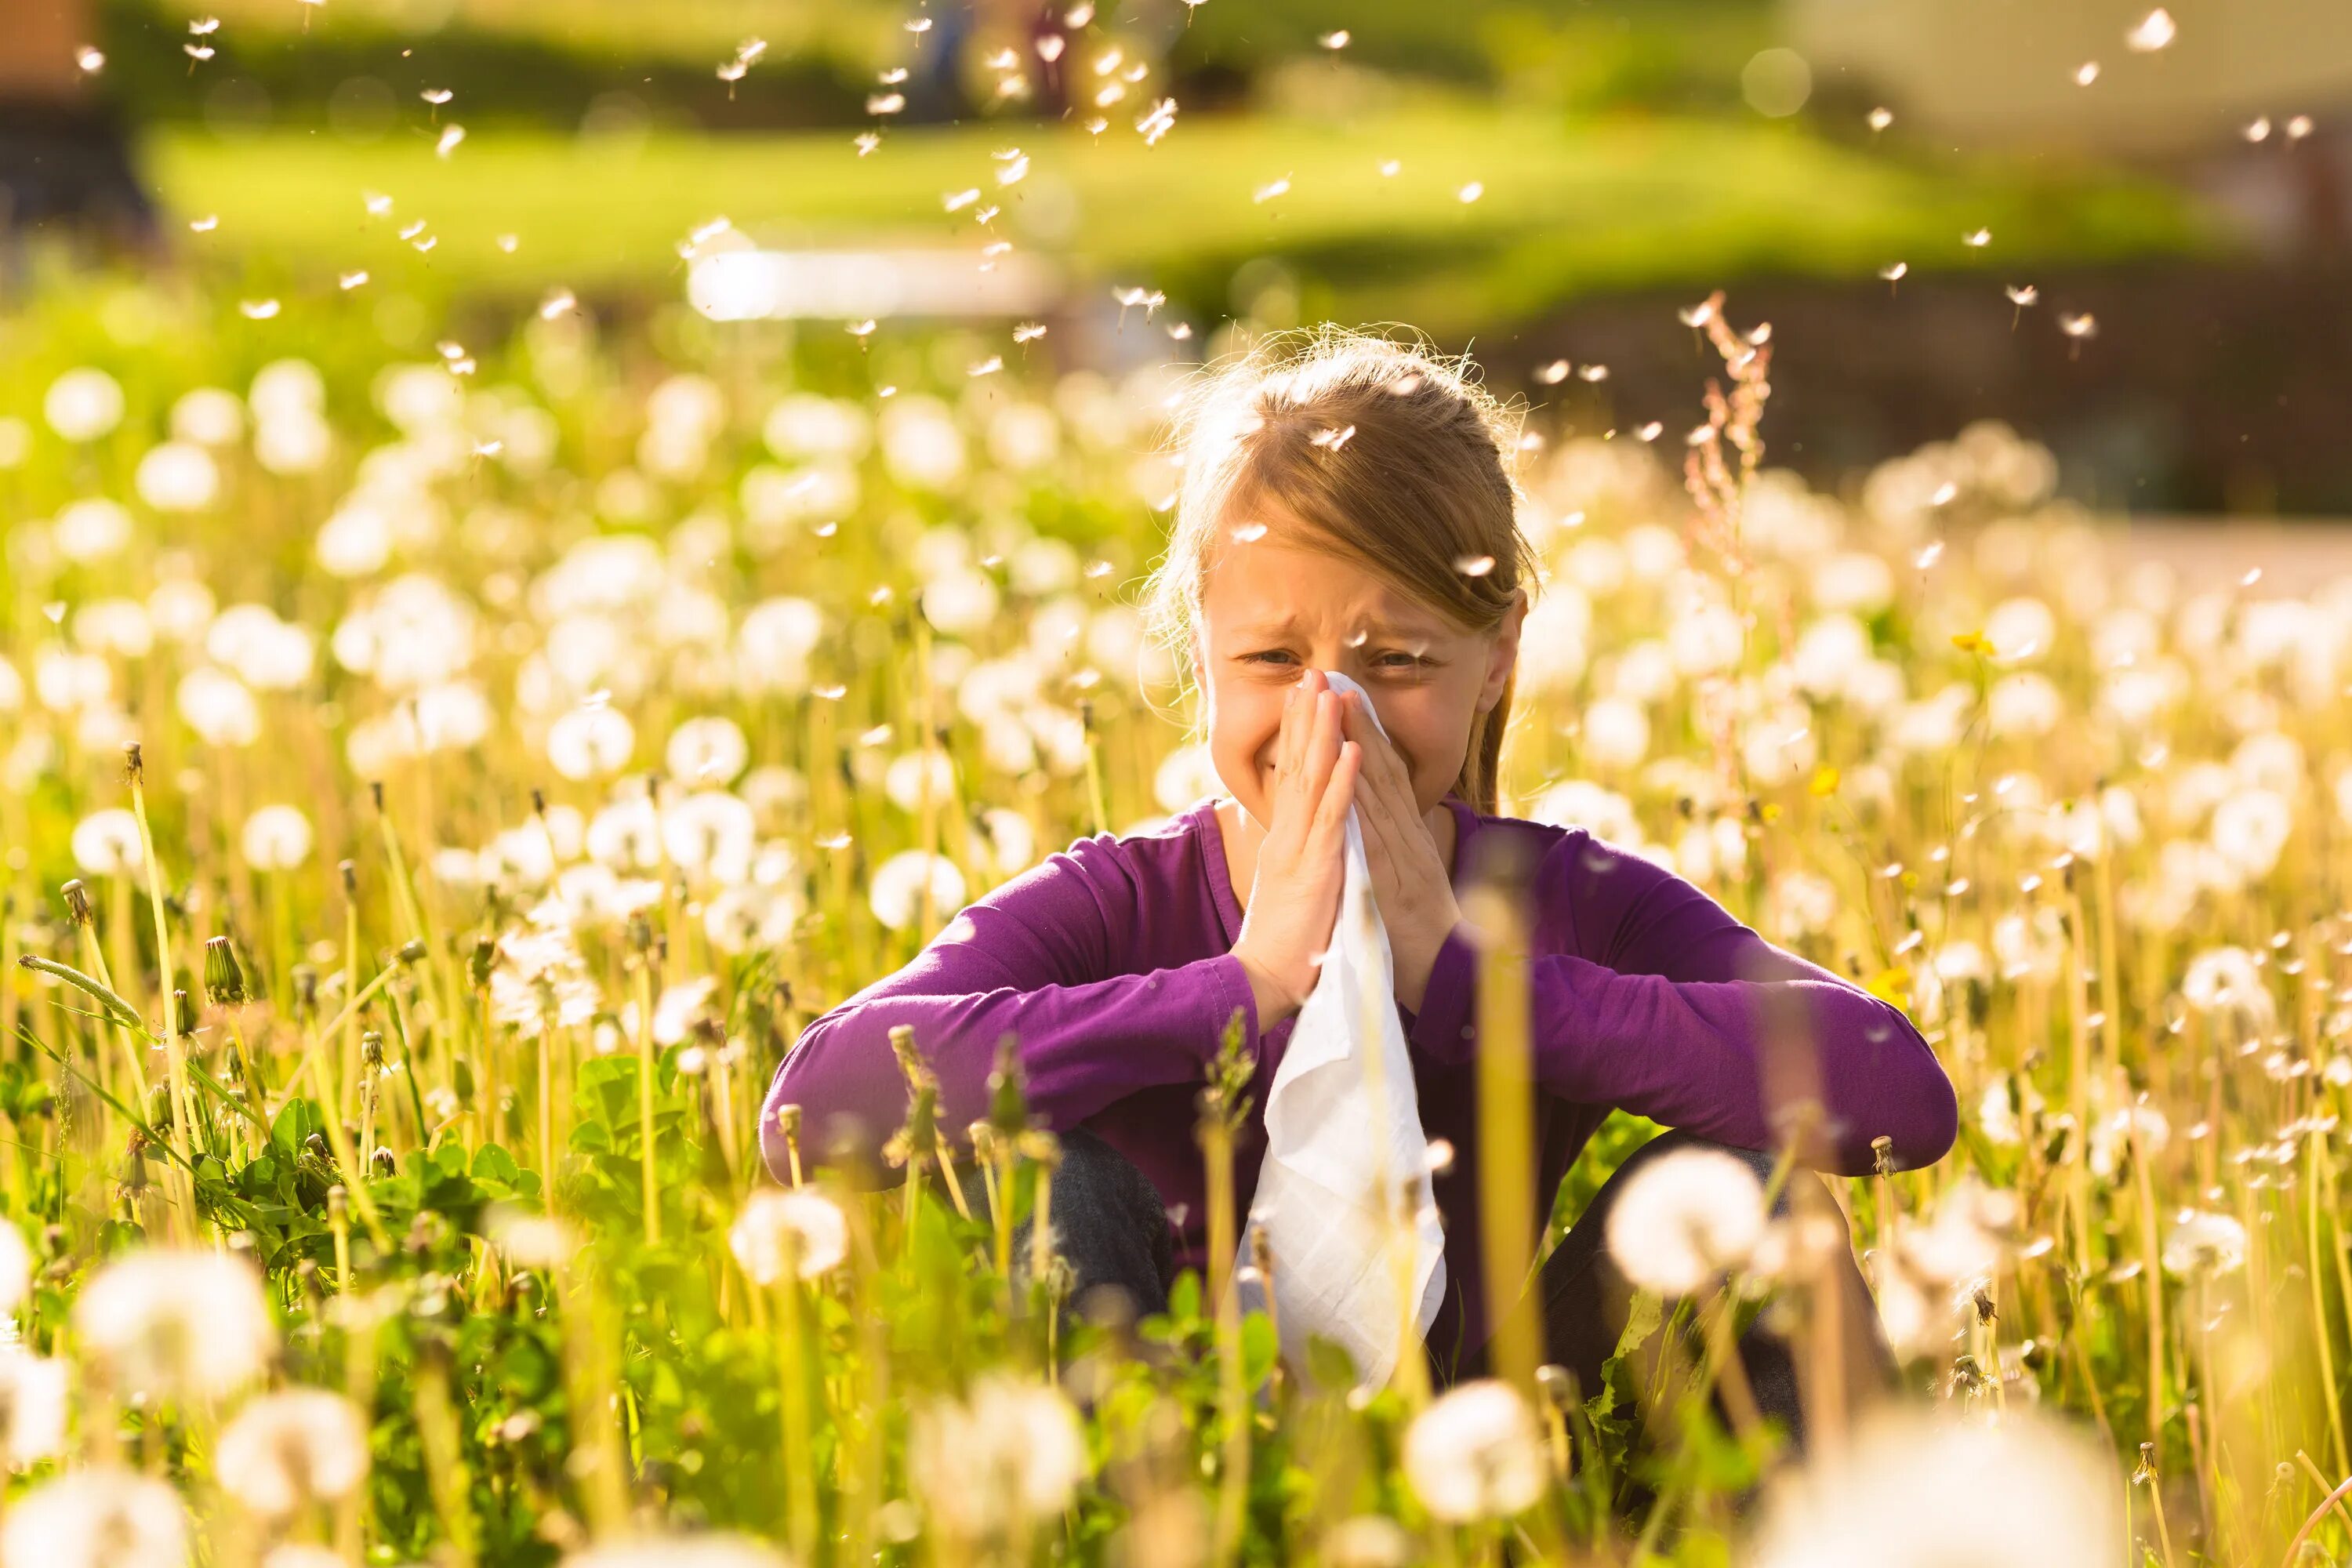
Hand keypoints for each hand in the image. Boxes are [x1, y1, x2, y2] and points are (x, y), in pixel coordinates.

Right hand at [1230, 671, 1362, 1026]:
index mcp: (1283, 840)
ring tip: (1330, 693)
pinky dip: (1343, 781)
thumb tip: (1298, 837)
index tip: (1304, 697)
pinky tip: (1352, 750)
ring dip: (1322, 734)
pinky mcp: (1316, 868)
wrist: (1265, 981)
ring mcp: (1300, 849)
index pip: (1290, 776)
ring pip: (1312, 780)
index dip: (1298, 734)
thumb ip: (1295, 857)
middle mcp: (1287, 836)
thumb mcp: (1289, 889)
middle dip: (1304, 718)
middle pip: (1296, 766)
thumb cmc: (1283, 944)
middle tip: (1311, 673)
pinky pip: (1333, 818)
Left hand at [1337, 689, 1465, 1015]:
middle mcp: (1407, 837)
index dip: (1365, 735)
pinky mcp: (1393, 880)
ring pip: (1378, 790)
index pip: (1384, 776)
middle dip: (1358, 723)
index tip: (1344, 697)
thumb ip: (1394, 851)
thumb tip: (1380, 826)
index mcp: (1407, 838)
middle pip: (1380, 770)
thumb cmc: (1421, 936)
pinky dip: (1363, 799)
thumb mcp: (1406, 883)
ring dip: (1358, 744)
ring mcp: (1402, 855)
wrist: (1448, 977)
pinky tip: (1351, 768)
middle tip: (1335, 678)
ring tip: (1338, 703)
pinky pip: (1375, 833)